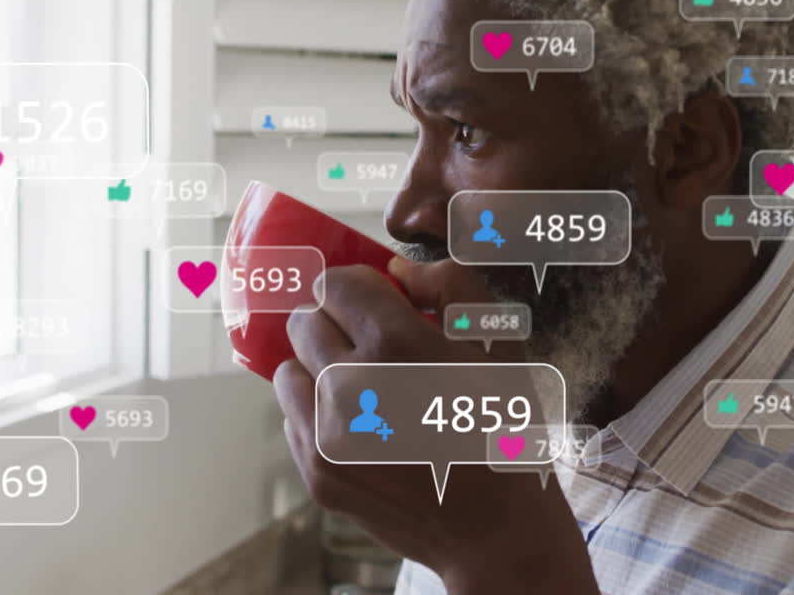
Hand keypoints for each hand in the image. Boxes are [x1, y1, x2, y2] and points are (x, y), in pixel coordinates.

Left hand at [274, 258, 597, 593]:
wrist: (494, 525)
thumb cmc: (504, 425)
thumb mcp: (500, 342)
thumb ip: (451, 285)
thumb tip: (398, 268)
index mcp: (396, 343)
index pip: (334, 283)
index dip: (359, 287)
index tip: (380, 302)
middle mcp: (349, 384)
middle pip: (303, 322)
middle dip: (335, 322)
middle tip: (372, 342)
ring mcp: (327, 434)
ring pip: (289, 371)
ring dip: (318, 368)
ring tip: (364, 386)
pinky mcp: (318, 472)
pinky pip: (294, 420)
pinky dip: (318, 414)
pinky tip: (364, 426)